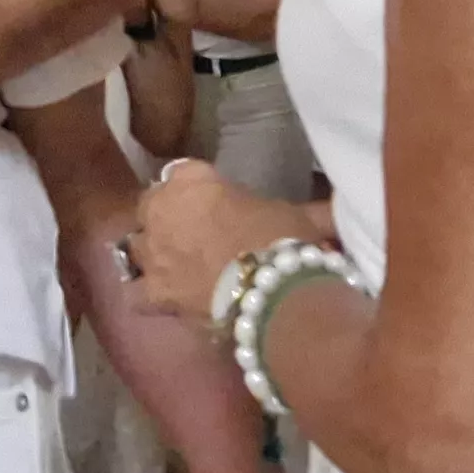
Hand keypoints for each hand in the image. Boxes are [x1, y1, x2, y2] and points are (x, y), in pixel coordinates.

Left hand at [133, 159, 326, 319]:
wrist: (271, 292)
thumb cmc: (284, 240)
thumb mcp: (296, 213)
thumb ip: (306, 207)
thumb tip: (337, 209)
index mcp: (190, 178)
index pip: (182, 173)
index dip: (197, 192)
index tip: (213, 206)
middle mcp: (160, 208)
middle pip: (152, 206)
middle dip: (168, 218)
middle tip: (196, 236)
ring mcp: (151, 251)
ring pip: (137, 246)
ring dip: (153, 253)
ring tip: (176, 267)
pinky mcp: (152, 292)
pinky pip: (136, 291)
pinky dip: (146, 295)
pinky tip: (162, 299)